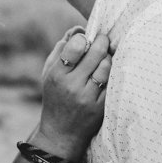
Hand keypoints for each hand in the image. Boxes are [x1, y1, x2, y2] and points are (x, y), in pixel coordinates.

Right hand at [36, 28, 111, 159]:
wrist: (61, 133)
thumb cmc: (55, 96)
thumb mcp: (49, 73)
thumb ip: (61, 48)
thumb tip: (79, 29)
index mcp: (57, 75)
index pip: (75, 46)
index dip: (83, 38)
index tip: (85, 38)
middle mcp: (72, 86)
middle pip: (95, 53)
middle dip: (102, 41)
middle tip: (104, 39)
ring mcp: (88, 98)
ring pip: (106, 67)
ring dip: (108, 57)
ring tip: (105, 56)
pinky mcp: (101, 107)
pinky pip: (112, 83)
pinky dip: (112, 73)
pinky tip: (108, 72)